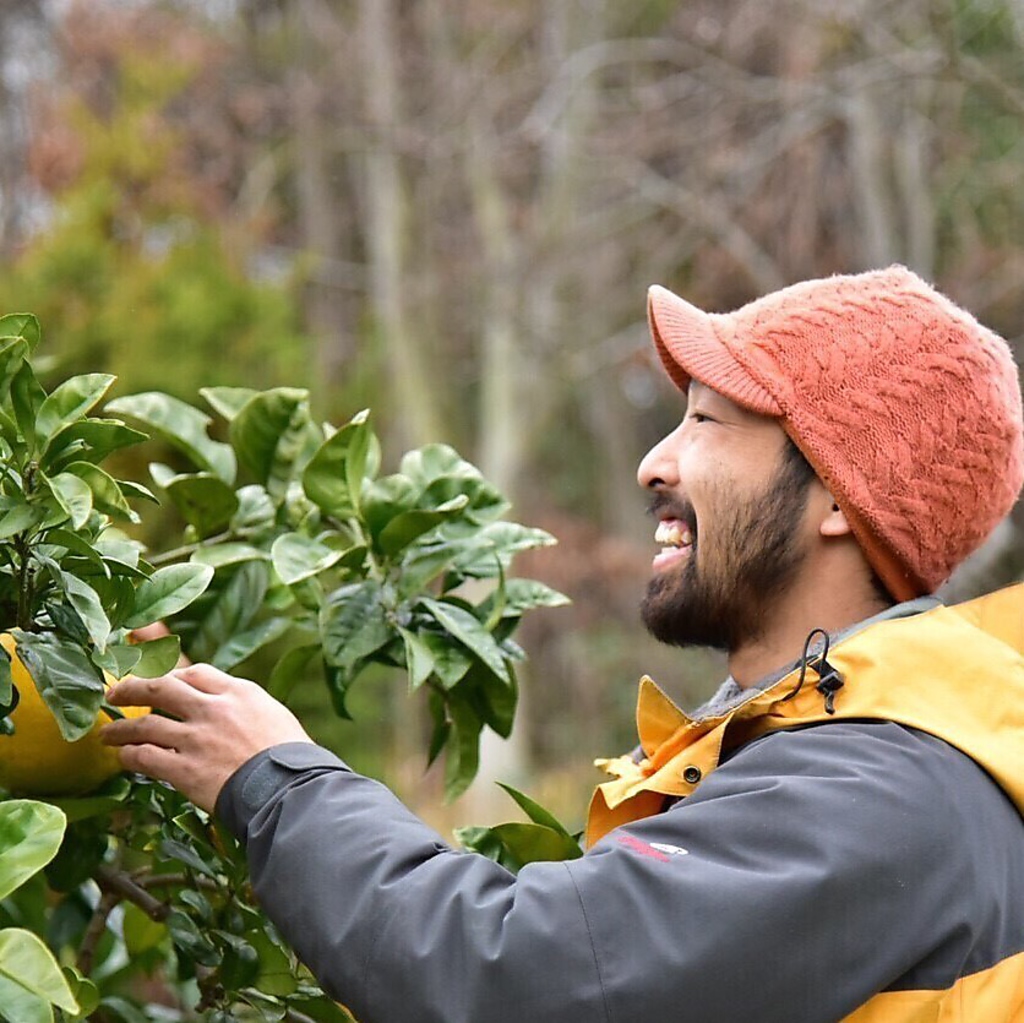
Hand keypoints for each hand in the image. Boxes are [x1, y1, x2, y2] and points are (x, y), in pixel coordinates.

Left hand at [101, 664, 312, 812]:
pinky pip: (145, 758)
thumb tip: (234, 713)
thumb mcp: (274, 716)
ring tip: (106, 734)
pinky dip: (129, 756)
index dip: (172, 675)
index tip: (161, 681)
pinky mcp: (185, 770)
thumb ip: (246, 709)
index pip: (196, 672)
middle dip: (131, 688)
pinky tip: (122, 758)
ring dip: (120, 729)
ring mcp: (196, 739)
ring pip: (144, 725)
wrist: (289, 789)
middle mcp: (213, 709)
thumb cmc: (293, 757)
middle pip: (160, 687)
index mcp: (238, 693)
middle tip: (114, 694)